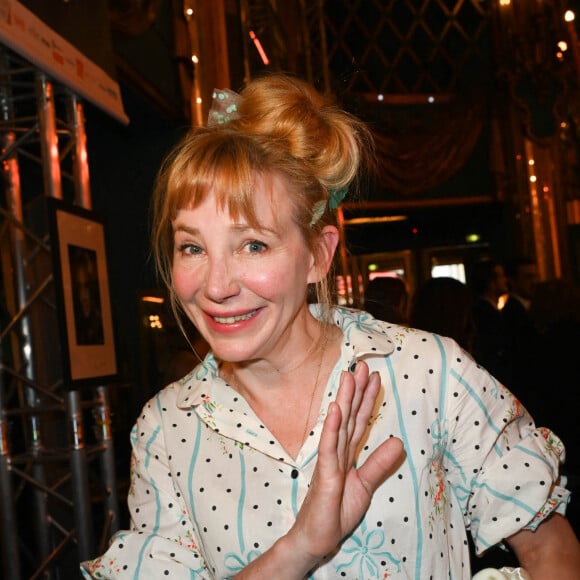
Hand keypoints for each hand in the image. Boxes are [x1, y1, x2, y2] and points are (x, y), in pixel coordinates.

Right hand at [287, 361, 403, 568]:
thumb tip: (398, 441)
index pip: (359, 421)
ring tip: (350, 377)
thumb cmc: (336, 511)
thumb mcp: (364, 486)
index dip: (367, 399)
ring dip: (345, 400)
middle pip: (349, 415)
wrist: (317, 538)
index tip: (374, 377)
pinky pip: (330, 447)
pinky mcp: (325, 474)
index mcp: (346, 453)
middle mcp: (337, 451)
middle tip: (363, 365)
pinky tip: (335, 409)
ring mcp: (329, 460)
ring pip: (339, 424)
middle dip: (356, 390)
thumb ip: (378, 463)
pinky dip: (332, 427)